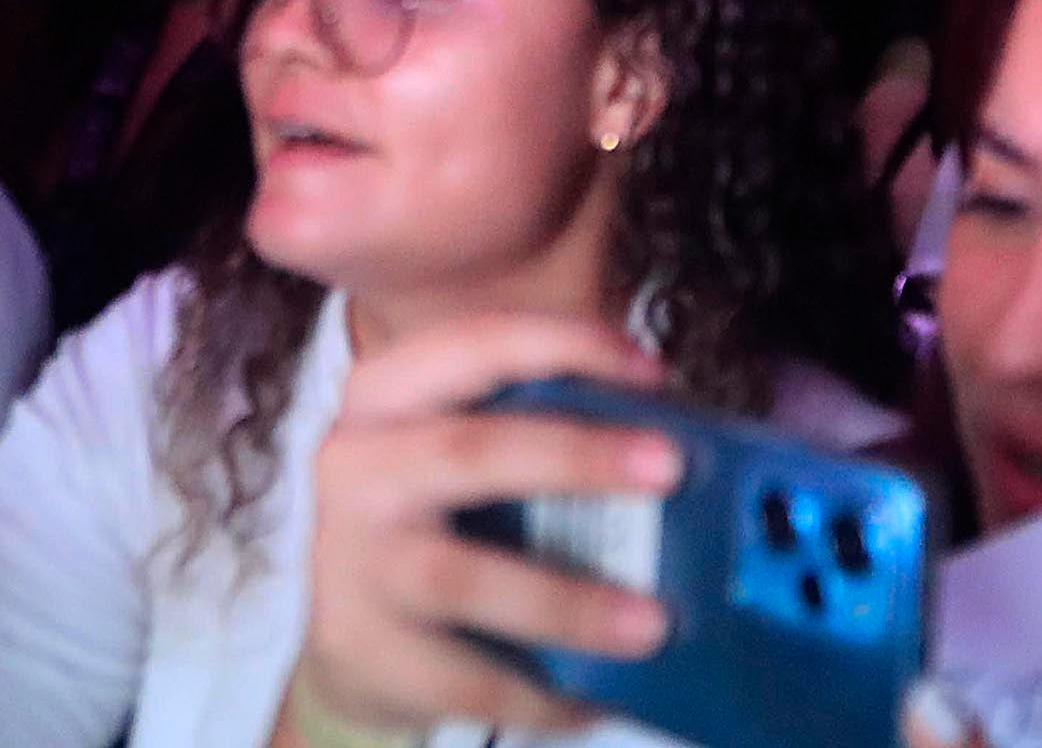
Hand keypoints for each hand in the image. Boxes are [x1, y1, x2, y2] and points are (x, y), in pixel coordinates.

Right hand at [292, 313, 676, 740]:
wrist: (353, 631)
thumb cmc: (443, 516)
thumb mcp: (473, 447)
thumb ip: (552, 427)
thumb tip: (689, 442)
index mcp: (389, 392)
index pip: (474, 343)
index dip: (565, 344)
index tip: (652, 372)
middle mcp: (358, 465)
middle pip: (468, 450)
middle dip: (575, 456)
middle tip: (670, 468)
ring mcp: (352, 562)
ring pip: (460, 577)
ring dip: (565, 599)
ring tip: (651, 624)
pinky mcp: (361, 649)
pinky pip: (459, 675)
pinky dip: (535, 690)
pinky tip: (594, 698)